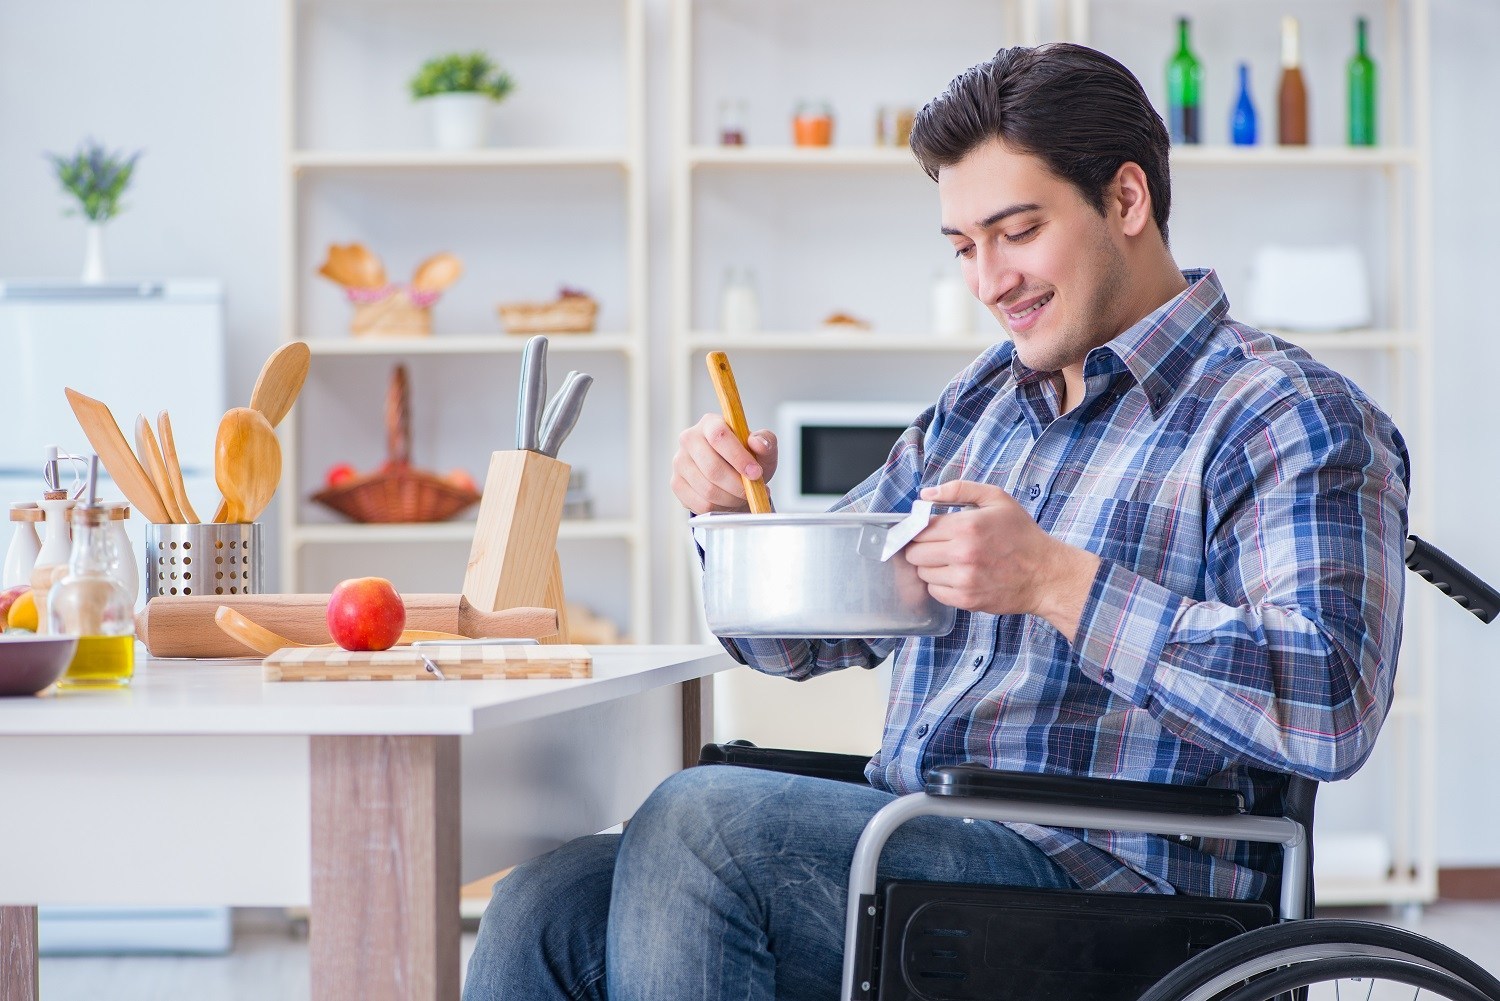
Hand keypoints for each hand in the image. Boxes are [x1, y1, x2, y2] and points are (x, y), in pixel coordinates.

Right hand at [671, 414, 778, 513]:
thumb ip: (766, 443)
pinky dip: (720, 508)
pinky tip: (729, 501)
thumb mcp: (763, 450)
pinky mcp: (676, 483)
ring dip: (731, 498)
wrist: (733, 477)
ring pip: (707, 489)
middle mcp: (689, 439)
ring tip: (743, 496)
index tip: (755, 473)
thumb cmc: (747, 460)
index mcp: (710, 423)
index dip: (738, 457)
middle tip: (752, 491)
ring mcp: (680, 462)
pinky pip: (700, 504)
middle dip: (737, 485)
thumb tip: (757, 442)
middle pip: (712, 467)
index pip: (719, 436)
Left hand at [903, 480, 1100, 640]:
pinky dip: (940, 584)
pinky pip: (934, 592)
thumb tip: (925, 494)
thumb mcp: (997, 499)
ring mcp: (964, 580)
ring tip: (952, 561)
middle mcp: (962, 553)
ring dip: (931, 567)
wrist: (1045, 574)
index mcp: (967, 526)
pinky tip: (957, 576)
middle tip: (940, 545)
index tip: (929, 530)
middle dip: (923, 547)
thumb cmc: (1022, 535)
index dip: (921, 529)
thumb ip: (959, 489)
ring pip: (922, 573)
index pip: (920, 529)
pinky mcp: (966, 600)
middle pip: (915, 553)